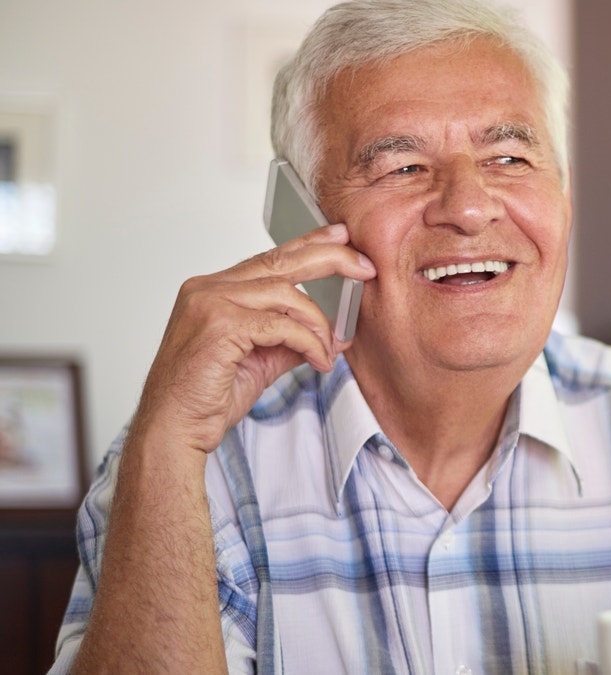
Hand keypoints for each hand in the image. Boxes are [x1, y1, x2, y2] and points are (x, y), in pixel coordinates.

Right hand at [135, 223, 376, 454]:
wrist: (174, 428)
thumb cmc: (206, 396)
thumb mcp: (261, 360)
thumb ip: (292, 339)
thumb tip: (332, 333)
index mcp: (214, 290)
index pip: (270, 258)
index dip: (309, 245)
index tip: (340, 238)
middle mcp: (209, 288)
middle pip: (280, 261)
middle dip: (330, 258)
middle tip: (364, 266)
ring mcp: (210, 303)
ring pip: (286, 294)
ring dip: (318, 323)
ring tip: (329, 349)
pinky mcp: (219, 326)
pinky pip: (281, 325)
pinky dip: (308, 342)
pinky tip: (318, 360)